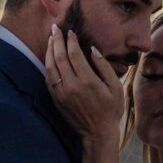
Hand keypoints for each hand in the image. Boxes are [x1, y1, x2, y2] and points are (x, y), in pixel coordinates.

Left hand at [45, 25, 123, 141]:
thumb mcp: (115, 88)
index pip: (74, 54)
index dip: (71, 41)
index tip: (70, 32)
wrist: (97, 133)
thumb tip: (93, 50)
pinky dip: (47, 65)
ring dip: (49, 51)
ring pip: (50, 67)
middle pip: (59, 57)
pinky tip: (49, 58)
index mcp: (87, 81)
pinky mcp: (56, 100)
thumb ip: (104, 67)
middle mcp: (71, 86)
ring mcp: (62, 93)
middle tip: (55, 28)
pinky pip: (48, 78)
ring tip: (50, 40)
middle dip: (56, 40)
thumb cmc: (110, 110)